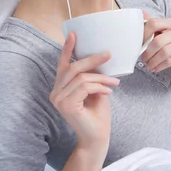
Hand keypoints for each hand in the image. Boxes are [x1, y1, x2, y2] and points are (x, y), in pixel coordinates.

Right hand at [49, 32, 118, 150]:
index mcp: (61, 88)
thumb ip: (93, 76)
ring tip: (115, 82)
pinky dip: (99, 86)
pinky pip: (85, 87)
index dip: (68, 49)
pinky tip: (108, 91)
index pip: (63, 65)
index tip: (73, 34)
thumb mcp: (96, 90)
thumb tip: (100, 57)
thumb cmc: (97, 115)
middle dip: (92, 59)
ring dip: (101, 78)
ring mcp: (58, 100)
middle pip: (72, 68)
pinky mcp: (66, 106)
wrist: (97, 137)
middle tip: (108, 54)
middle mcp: (56, 93)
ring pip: (81, 77)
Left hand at [141, 17, 170, 78]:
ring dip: (153, 61)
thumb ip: (153, 27)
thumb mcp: (163, 37)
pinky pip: (170, 60)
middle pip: (158, 40)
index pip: (154, 23)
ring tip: (149, 66)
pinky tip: (156, 69)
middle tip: (143, 60)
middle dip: (148, 52)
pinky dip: (160, 66)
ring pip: (164, 52)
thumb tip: (142, 12)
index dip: (143, 35)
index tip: (139, 46)